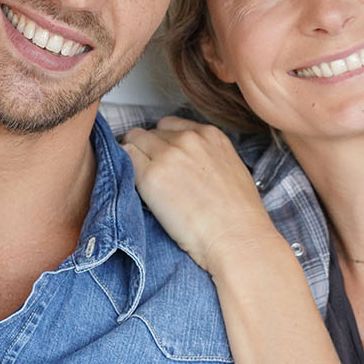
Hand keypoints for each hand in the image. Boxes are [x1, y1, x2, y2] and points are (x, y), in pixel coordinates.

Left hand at [121, 117, 280, 273]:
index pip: (169, 125)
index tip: (162, 159)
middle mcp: (188, 138)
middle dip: (147, 150)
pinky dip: (126, 170)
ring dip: (134, 158)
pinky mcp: (151, 176)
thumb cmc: (239, 216)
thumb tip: (183, 162)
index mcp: (210, 135)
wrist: (236, 238)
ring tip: (144, 183)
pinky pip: (125, 159)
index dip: (162, 142)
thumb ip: (205, 155)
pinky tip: (137, 188)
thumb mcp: (229, 169)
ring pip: (132, 140)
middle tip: (152, 175)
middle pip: (149, 132)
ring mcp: (168, 155)